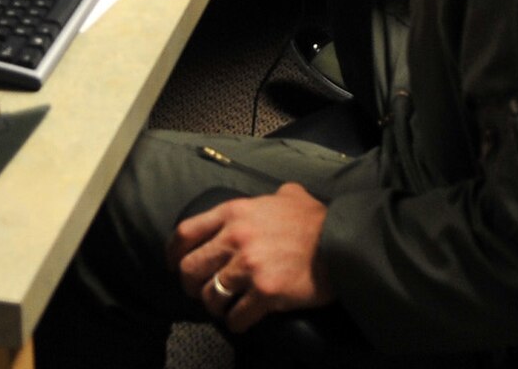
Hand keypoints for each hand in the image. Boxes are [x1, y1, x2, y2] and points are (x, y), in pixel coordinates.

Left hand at [171, 183, 332, 332]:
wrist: (343, 244)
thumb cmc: (317, 220)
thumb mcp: (290, 195)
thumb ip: (274, 195)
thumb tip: (278, 195)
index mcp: (235, 213)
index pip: (186, 232)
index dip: (174, 253)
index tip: (175, 264)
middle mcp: (236, 238)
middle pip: (190, 268)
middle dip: (191, 285)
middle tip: (202, 291)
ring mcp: (249, 266)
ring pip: (210, 296)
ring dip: (215, 306)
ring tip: (225, 308)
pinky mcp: (264, 292)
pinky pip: (236, 317)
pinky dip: (236, 323)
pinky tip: (243, 320)